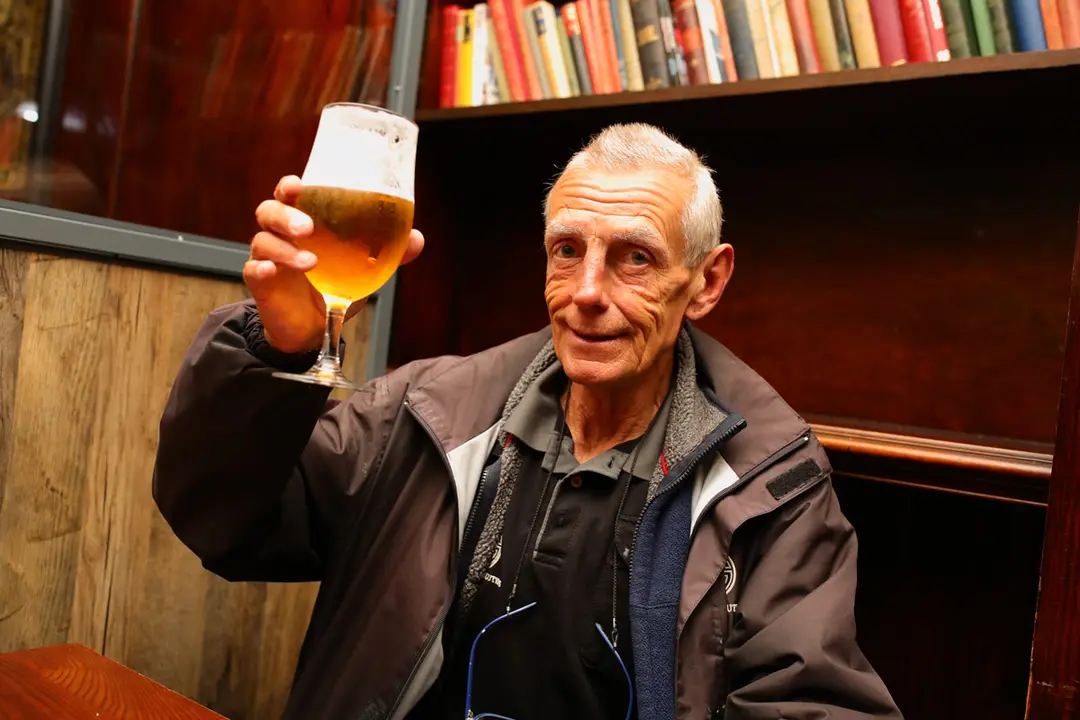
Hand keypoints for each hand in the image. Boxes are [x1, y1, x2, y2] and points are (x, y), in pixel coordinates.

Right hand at [244, 175, 424, 353]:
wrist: (316, 327)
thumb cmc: (337, 285)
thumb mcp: (365, 267)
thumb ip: (388, 251)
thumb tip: (416, 239)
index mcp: (304, 221)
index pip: (290, 194)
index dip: (291, 186)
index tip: (300, 184)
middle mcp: (281, 234)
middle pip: (269, 211)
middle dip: (286, 214)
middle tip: (308, 228)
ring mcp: (268, 258)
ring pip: (263, 241)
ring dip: (285, 249)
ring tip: (310, 263)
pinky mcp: (262, 284)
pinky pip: (254, 271)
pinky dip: (261, 269)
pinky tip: (272, 271)